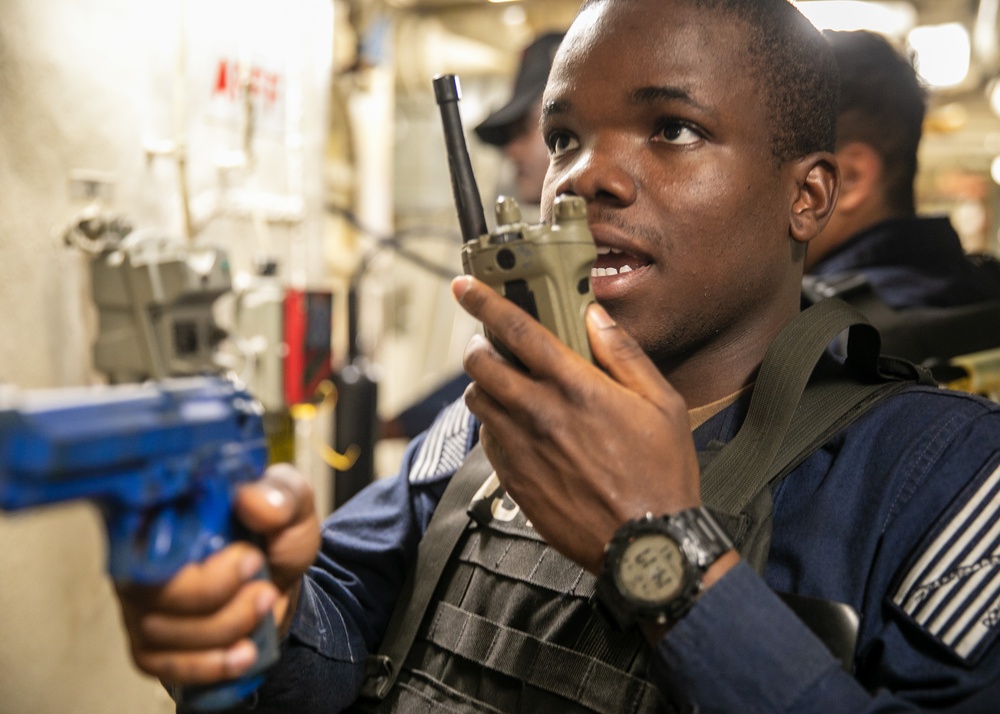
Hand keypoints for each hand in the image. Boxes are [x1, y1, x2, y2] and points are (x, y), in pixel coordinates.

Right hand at [114, 463, 319, 685]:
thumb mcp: (292, 506)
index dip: (192, 553)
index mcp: (165, 516)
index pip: (145, 536)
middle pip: (151, 590)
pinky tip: (244, 653)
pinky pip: (168, 665)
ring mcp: (142, 607)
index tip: (247, 555)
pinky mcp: (152, 647)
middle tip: (263, 586)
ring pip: (163, 631)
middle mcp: (142, 561)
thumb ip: (280, 495)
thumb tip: (252, 501)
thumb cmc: (274, 537)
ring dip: (226, 626)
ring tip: (265, 605)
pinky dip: (212, 664)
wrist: (280, 583)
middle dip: (216, 595)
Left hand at [453, 276, 702, 573]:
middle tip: (489, 342)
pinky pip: (486, 438)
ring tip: (504, 383)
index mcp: (576, 387)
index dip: (484, 302)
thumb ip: (624, 354)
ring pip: (476, 400)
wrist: (645, 545)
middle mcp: (540, 413)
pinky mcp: (513, 478)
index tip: (465, 287)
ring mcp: (521, 448)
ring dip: (483, 384)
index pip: (516, 330)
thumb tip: (594, 316)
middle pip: (480, 363)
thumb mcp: (662, 404)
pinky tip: (517, 426)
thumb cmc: (662, 474)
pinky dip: (493, 422)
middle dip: (477, 344)